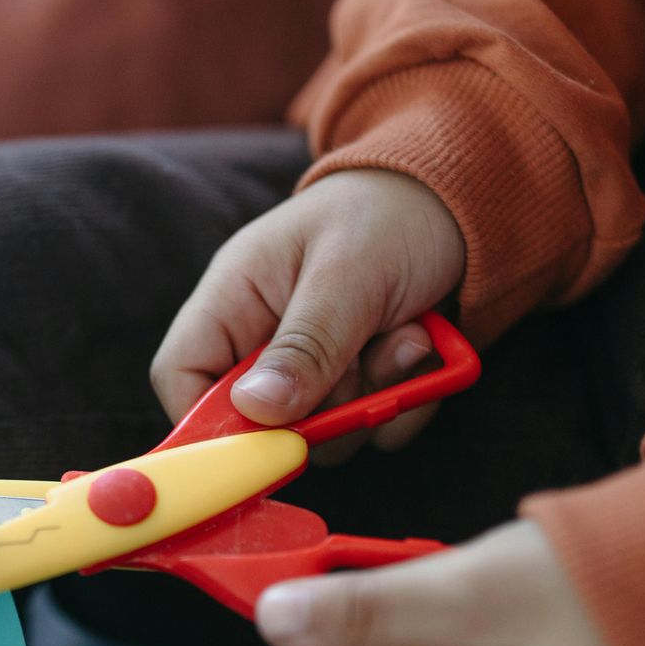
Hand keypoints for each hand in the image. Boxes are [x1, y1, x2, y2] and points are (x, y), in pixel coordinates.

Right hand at [151, 169, 464, 454]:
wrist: (462, 204)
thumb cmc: (391, 216)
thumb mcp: (348, 274)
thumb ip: (305, 343)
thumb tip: (256, 411)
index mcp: (234, 298)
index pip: (182, 373)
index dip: (205, 419)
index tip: (258, 441)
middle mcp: (263, 340)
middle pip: (259, 423)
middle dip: (323, 408)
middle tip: (367, 360)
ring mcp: (313, 369)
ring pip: (325, 434)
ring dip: (376, 398)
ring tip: (408, 335)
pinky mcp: (360, 386)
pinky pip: (375, 430)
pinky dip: (409, 400)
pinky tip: (422, 344)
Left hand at [256, 521, 642, 645]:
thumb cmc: (598, 583)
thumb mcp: (468, 588)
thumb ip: (366, 608)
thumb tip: (273, 619)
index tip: (300, 597)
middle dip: (363, 637)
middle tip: (363, 569)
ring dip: (404, 625)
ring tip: (434, 574)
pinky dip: (444, 627)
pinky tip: (466, 587)